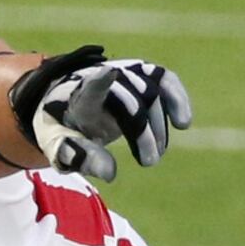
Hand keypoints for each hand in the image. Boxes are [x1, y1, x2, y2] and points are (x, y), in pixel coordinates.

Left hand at [11, 46, 192, 183]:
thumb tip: (110, 173)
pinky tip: (183, 123)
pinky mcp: (141, 75)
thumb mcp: (62, 148)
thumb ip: (82, 158)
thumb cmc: (66, 130)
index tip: (110, 72)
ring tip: (156, 155)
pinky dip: (176, 98)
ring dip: (157, 127)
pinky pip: (163, 79)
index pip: (88, 88)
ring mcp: (124, 74)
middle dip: (142, 132)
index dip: (99, 81)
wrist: (70, 106)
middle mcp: (102, 80)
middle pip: (129, 99)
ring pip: (150, 92)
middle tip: (149, 163)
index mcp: (78, 99)